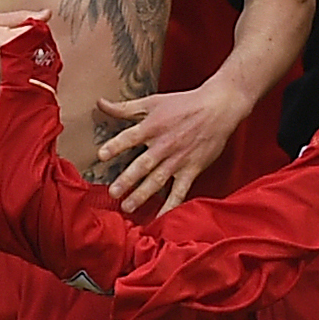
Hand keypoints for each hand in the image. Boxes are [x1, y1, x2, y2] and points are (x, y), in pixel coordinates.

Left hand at [96, 81, 244, 213]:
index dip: (115, 146)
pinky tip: (161, 218)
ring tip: (128, 207)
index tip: (101, 156)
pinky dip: (171, 205)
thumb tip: (100, 103)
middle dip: (127, 179)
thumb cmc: (184, 104)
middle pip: (143, 164)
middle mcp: (164, 145)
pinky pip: (179, 191)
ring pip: (158, 180)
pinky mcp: (191, 170)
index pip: (130, 137)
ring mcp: (178, 160)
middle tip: (113, 193)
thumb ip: (125, 107)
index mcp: (152, 127)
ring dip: (142, 194)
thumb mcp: (153, 102)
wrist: (218, 108)